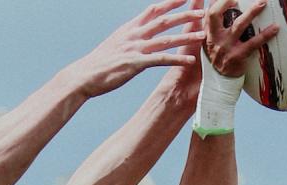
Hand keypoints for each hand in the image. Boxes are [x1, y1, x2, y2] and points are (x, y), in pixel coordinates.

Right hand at [75, 0, 205, 97]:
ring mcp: (135, 49)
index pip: (153, 10)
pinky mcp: (135, 64)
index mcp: (129, 28)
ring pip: (166, 39)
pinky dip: (176, 59)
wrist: (84, 75)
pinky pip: (161, 60)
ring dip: (186, 37)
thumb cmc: (99, 62)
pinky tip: (190, 61)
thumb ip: (129, 35)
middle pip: (163, 21)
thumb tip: (137, 31)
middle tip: (201, 12)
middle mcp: (134, 35)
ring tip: (202, 35)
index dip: (170, 2)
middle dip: (184, 15)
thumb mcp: (115, 42)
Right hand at [203, 0, 278, 78]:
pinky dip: (265, 34)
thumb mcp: (211, 40)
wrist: (219, 80)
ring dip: (251, 13)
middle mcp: (215, 38)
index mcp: (208, 33)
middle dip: (226, 2)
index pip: (209, 13)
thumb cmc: (218, 56)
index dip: (219, 2)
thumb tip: (226, 4)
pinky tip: (275, 28)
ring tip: (262, 3)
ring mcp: (226, 47)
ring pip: (238, 26)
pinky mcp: (238, 56)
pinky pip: (253, 43)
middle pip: (216, 15)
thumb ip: (214, 24)